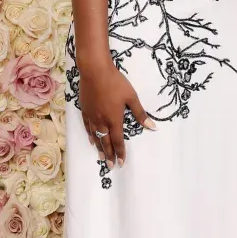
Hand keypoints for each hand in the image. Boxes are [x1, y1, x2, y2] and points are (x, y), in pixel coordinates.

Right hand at [77, 53, 153, 167]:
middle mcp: (102, 121)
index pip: (118, 141)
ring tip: (101, 157)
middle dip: (109, 155)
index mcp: (115, 119)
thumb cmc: (116, 82)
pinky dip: (90, 135)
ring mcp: (92, 116)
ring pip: (95, 136)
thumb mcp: (131, 97)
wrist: (95, 71)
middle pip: (105, 142)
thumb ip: (140, 114)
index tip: (122, 163)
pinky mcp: (85, 110)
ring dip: (99, 148)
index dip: (120, 152)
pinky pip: (87, 127)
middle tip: (111, 166)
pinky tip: (91, 139)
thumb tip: (152, 126)